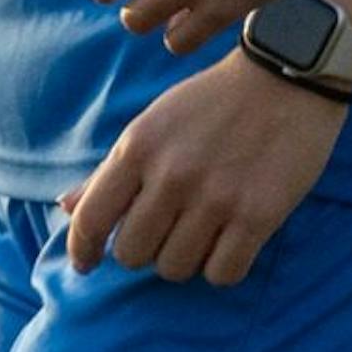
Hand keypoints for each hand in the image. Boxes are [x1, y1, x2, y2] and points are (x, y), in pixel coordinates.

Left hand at [61, 53, 341, 285]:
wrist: (285, 77)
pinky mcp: (258, 216)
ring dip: (184, 259)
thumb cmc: (211, 102)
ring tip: (200, 232)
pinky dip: (222, 267)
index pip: (91, 219)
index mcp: (138, 147)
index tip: (87, 264)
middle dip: (144, 250)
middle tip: (165, 231)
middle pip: (133, 254)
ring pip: (175, 269)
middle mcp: (171, 175)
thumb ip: (109, 171)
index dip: (82, 250)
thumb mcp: (152, 124)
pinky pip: (223, 274)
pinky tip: (229, 242)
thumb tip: (65, 206)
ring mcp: (215, 198)